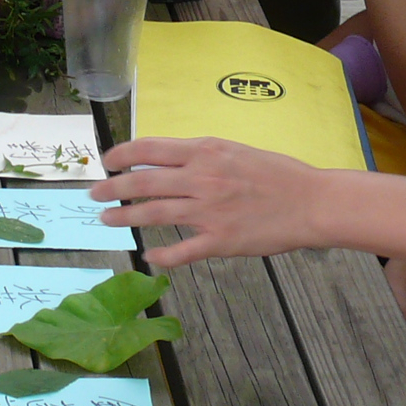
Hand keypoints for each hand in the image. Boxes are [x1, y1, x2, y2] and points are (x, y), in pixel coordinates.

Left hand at [88, 135, 327, 266]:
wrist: (311, 202)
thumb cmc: (278, 174)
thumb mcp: (235, 150)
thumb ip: (201, 156)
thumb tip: (167, 160)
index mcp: (206, 151)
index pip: (150, 149)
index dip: (121, 155)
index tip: (106, 161)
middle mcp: (202, 178)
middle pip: (142, 182)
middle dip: (112, 188)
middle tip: (94, 194)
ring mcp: (209, 211)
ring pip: (153, 214)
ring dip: (124, 217)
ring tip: (106, 220)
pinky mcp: (219, 241)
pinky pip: (180, 251)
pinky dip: (160, 256)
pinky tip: (148, 256)